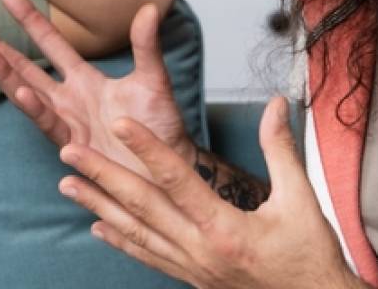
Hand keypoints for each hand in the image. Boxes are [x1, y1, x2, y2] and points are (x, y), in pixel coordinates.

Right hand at [0, 0, 193, 178]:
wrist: (168, 168)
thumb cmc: (161, 127)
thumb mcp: (153, 80)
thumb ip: (146, 46)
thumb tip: (150, 6)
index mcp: (86, 80)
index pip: (52, 44)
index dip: (30, 21)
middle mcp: (70, 100)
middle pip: (27, 69)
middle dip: (0, 48)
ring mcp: (68, 123)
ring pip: (28, 94)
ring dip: (6, 74)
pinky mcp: (73, 146)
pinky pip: (50, 124)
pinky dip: (36, 108)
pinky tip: (21, 91)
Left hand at [59, 97, 361, 288]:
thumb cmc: (309, 258)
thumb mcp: (301, 201)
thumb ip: (280, 150)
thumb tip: (274, 106)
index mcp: (225, 228)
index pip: (176, 180)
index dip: (146, 148)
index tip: (120, 123)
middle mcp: (200, 250)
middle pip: (141, 206)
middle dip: (102, 176)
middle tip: (70, 150)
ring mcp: (191, 267)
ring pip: (134, 233)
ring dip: (98, 206)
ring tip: (68, 183)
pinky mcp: (190, 277)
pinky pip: (146, 257)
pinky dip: (119, 241)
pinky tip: (97, 227)